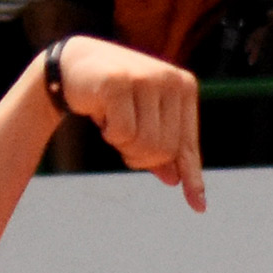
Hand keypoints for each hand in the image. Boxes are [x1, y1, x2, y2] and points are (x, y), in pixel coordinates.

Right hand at [51, 35, 206, 210]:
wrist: (73, 64)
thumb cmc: (114, 97)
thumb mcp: (143, 122)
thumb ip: (163, 150)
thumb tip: (175, 181)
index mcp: (184, 87)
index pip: (188, 145)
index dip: (191, 178)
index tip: (198, 207)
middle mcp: (170, 79)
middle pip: (165, 151)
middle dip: (140, 156)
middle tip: (122, 137)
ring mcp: (145, 77)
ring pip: (145, 144)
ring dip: (123, 145)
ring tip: (113, 122)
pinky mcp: (119, 82)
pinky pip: (122, 133)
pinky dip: (109, 133)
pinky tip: (101, 113)